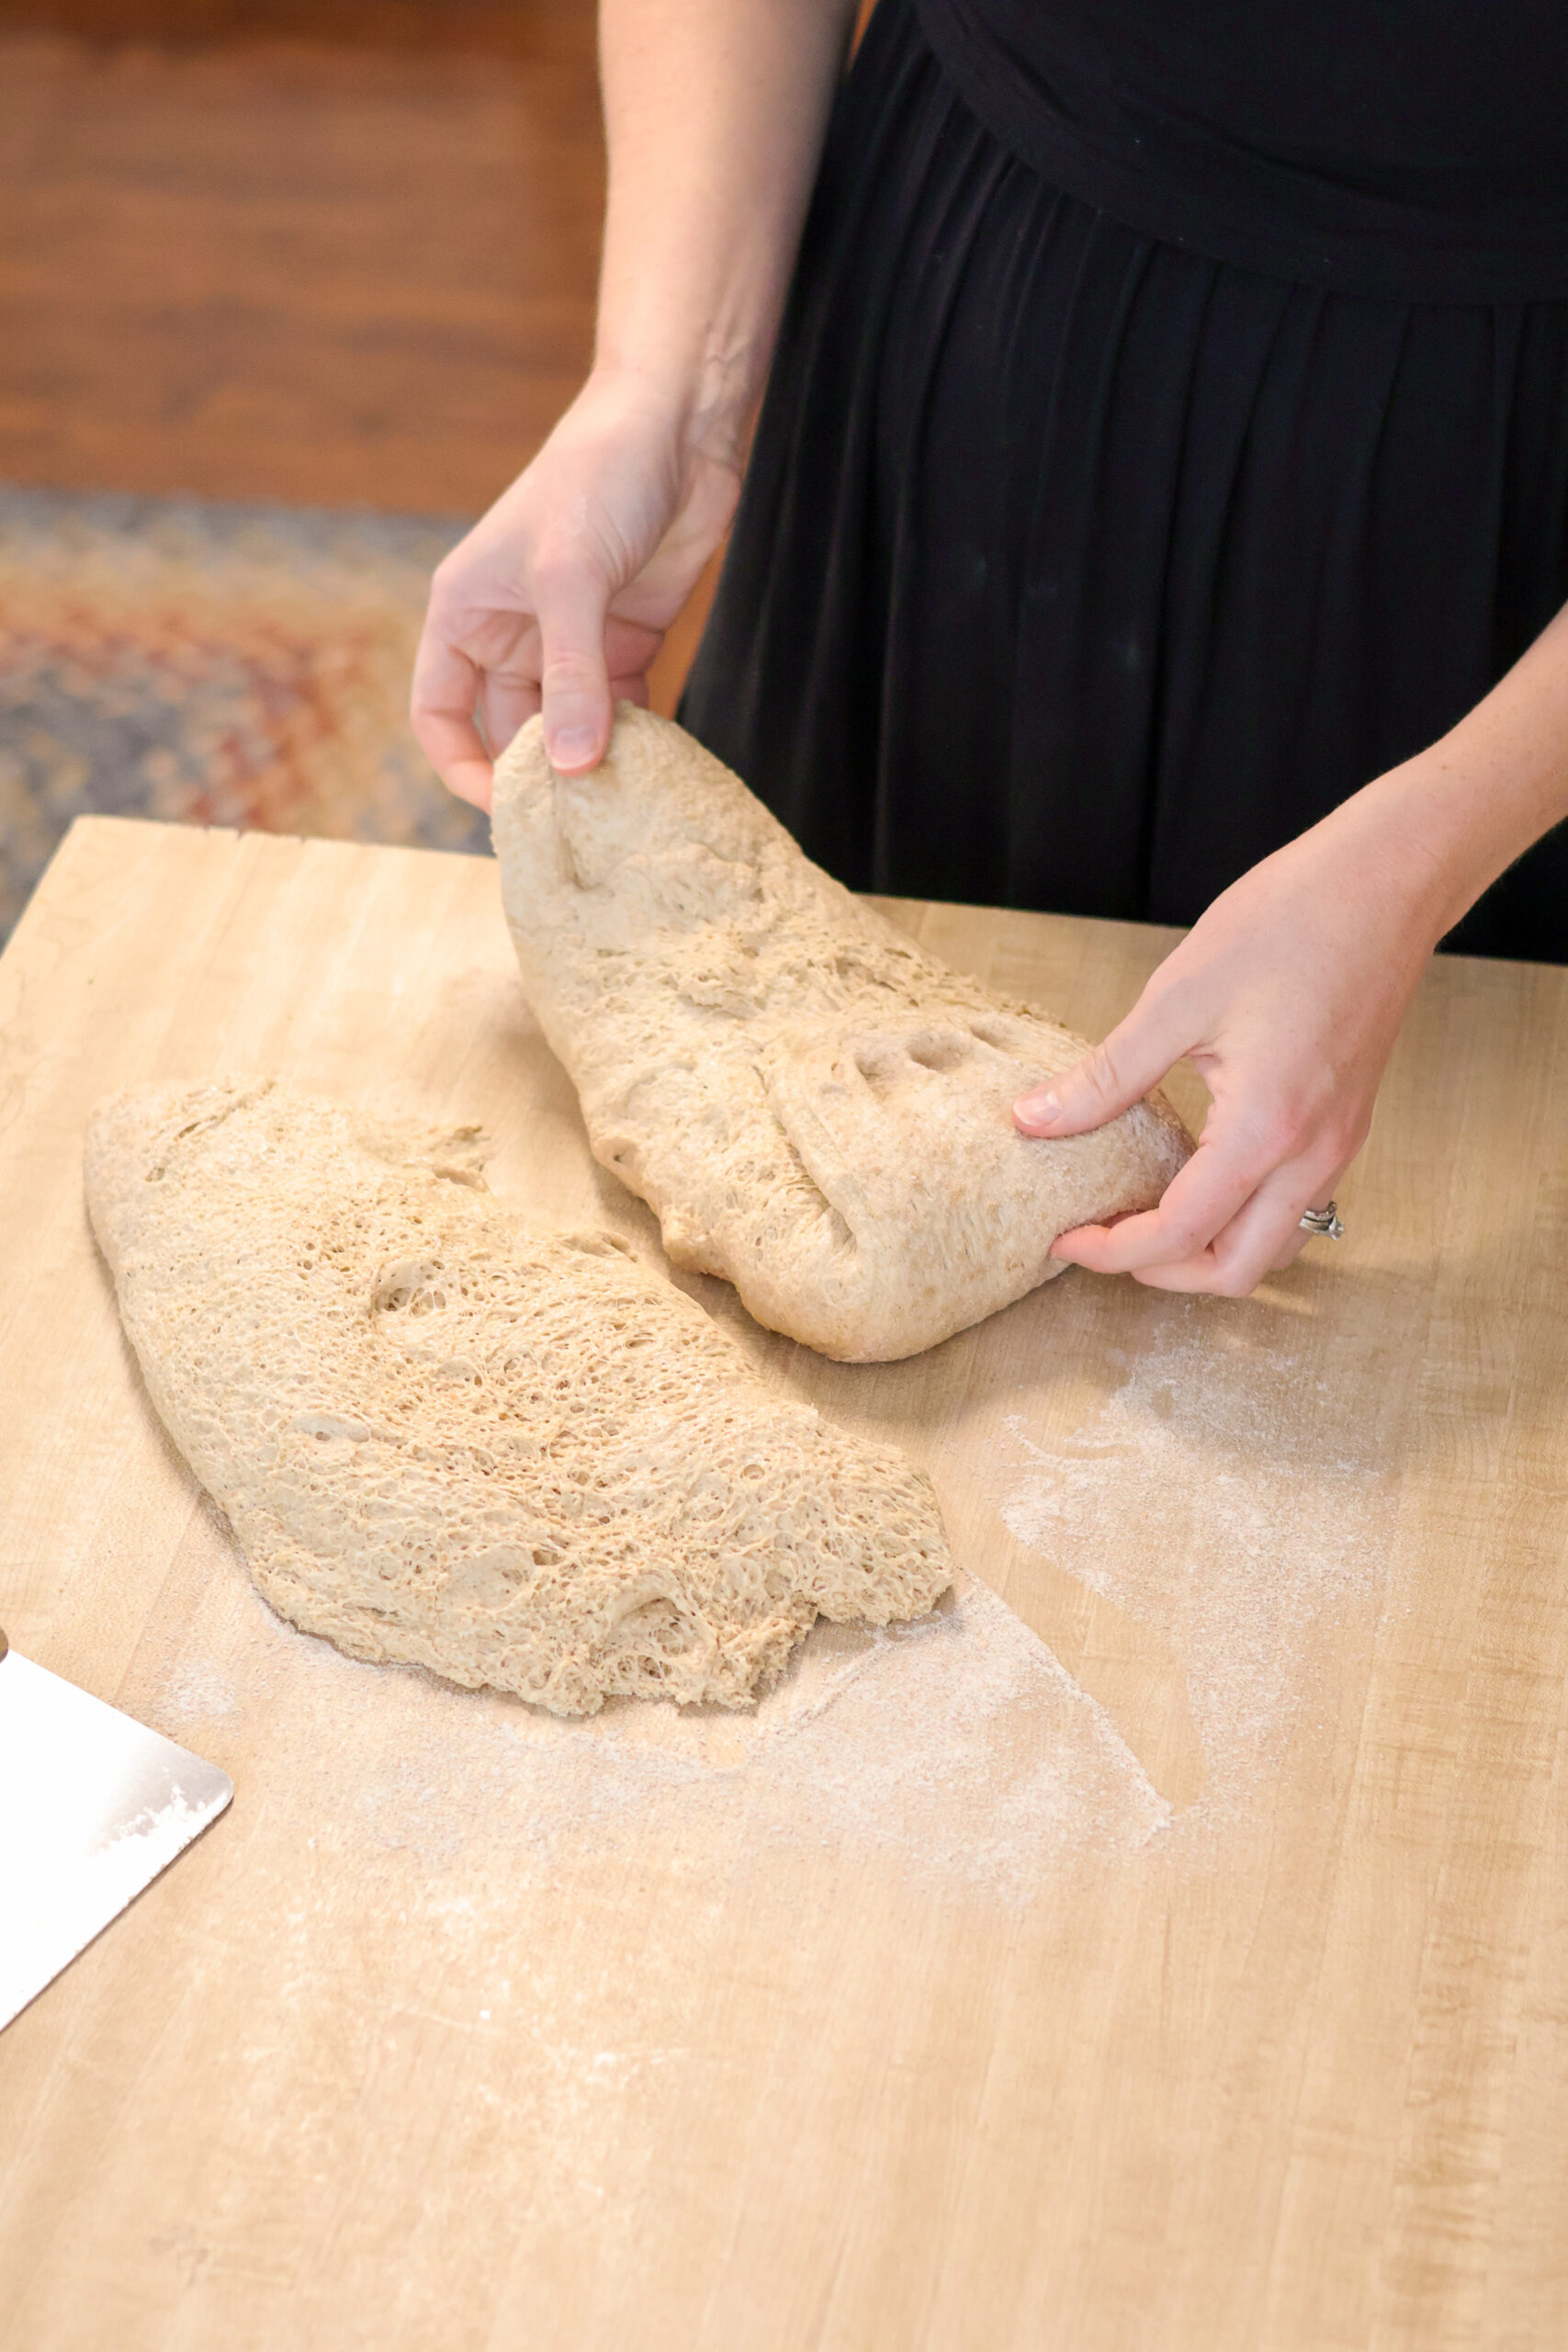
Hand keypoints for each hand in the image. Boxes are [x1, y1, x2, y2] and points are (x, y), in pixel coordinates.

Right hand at [410, 373, 740, 806]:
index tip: (509, 812)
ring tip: (624, 803)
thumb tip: (570, 767)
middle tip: (581, 824)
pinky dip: (637, 739)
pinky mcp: (626, 637)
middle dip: (541, 775)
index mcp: (465, 613)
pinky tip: (660, 767)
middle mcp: (510, 632)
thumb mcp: (572, 579)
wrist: (675, 423)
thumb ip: (573, 676)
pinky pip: (622, 709)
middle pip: (511, 731)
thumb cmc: (598, 477)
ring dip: (593, 762)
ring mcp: (571, 639)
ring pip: (569, 725)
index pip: (440, 713)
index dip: (464, 767)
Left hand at [1012, 788, 1450, 1294]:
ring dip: (1208, 1254)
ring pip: (1275, 1247)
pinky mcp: (1346, 1126)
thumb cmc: (1288, 924)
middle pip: (1236, 1270)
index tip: (1064, 1240)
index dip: (1113, 1252)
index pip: (1181, 1234)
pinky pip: (1295, 1207)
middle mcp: (1312, 1155)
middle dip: (1162, 1274)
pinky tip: (1196, 1180)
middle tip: (1100, 1243)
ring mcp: (1338, 1146)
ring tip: (1144, 1219)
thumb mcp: (1177, 998)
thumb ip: (1106, 1076)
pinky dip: (1243, 1220)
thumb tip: (1034, 1120)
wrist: (1384, 883)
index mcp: (1265, 1129)